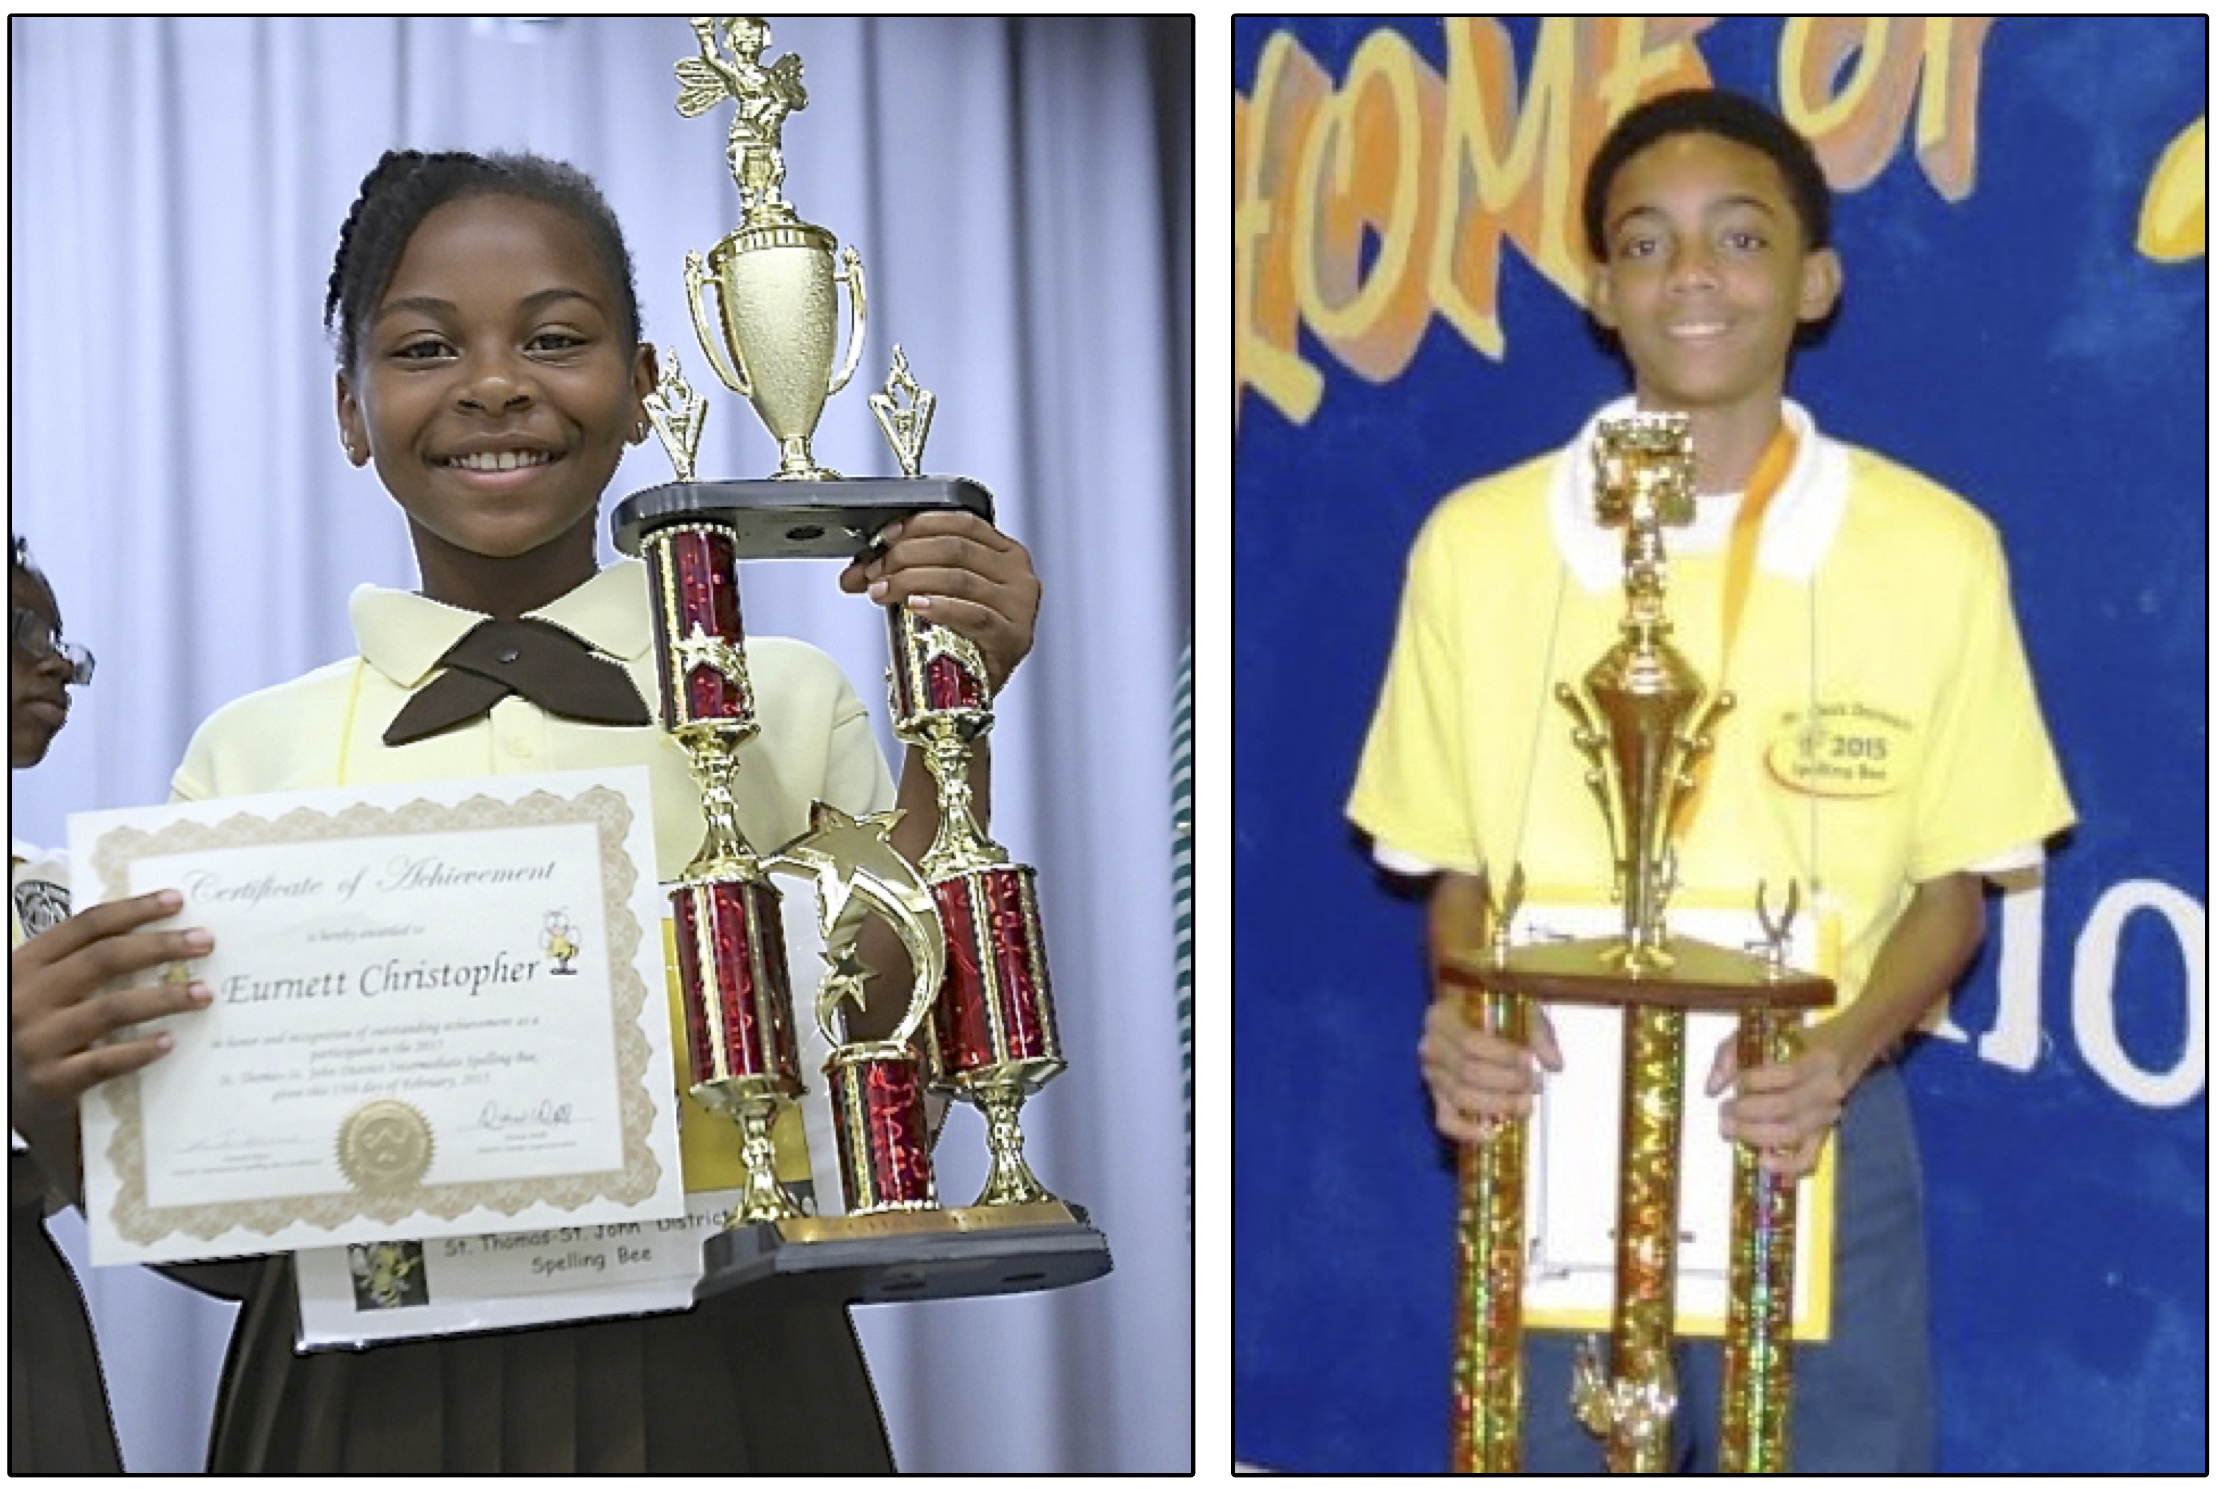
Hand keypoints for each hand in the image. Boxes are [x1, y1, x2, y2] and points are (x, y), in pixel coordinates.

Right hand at [11, 889, 213, 1118]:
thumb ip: (83, 962)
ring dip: (163, 998)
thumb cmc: (36, 1026)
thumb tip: (161, 936)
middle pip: (103, 959)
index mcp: (27, 964)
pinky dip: (138, 1050)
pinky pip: (103, 1062)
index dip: (133, 910)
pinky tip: (169, 1041)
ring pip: (110, 1009)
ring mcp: (37, 1039)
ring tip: (203, 993)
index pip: (86, 926)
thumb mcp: (44, 987)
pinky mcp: (50, 1080)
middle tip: (205, 942)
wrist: (6, 1084)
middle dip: (160, 946)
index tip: (177, 901)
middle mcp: (28, 997)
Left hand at [841, 512, 1040, 693]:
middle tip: (875, 571)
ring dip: (911, 580)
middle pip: (956, 548)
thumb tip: (856, 574)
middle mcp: (1017, 575)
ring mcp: (1019, 607)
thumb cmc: (959, 638)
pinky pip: (973, 614)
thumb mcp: (933, 594)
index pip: (963, 523)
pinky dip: (941, 607)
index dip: (920, 524)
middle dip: (905, 556)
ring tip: (883, 591)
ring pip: (959, 578)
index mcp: (1004, 554)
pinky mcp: (1012, 637)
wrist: (971, 693)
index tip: (886, 537)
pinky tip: (916, 606)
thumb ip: (900, 575)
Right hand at [1418, 996, 1561, 1142]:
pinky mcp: (1436, 1097)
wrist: (1471, 1014)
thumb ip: (1538, 1033)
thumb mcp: (1519, 1008)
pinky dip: (1466, 1132)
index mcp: (1442, 1016)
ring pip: (1459, 1097)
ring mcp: (1431, 1074)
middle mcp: (1430, 1046)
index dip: (1501, 1055)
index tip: (1530, 1060)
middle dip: (1505, 1082)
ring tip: (1526, 1104)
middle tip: (1534, 1084)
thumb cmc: (1497, 1008)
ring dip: (1496, 1105)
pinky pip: (1445, 1120)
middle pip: (1466, 1072)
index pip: (1469, 1042)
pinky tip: (1491, 1134)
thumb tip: (1554, 1065)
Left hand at [1705, 1033, 1849, 1178]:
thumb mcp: (1763, 1030)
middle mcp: (1828, 1089)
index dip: (1754, 1081)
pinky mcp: (1825, 1132)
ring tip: (1730, 1128)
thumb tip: (1711, 1088)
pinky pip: (1808, 1156)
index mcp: (1818, 1059)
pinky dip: (1786, 1164)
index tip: (1733, 1081)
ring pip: (1792, 1133)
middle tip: (1723, 1111)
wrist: (1846, 1046)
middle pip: (1786, 1107)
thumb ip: (1732, 1052)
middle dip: (1747, 1112)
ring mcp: (1828, 1114)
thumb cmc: (1798, 1036)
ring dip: (1755, 1135)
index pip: (1786, 1075)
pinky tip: (1761, 1160)